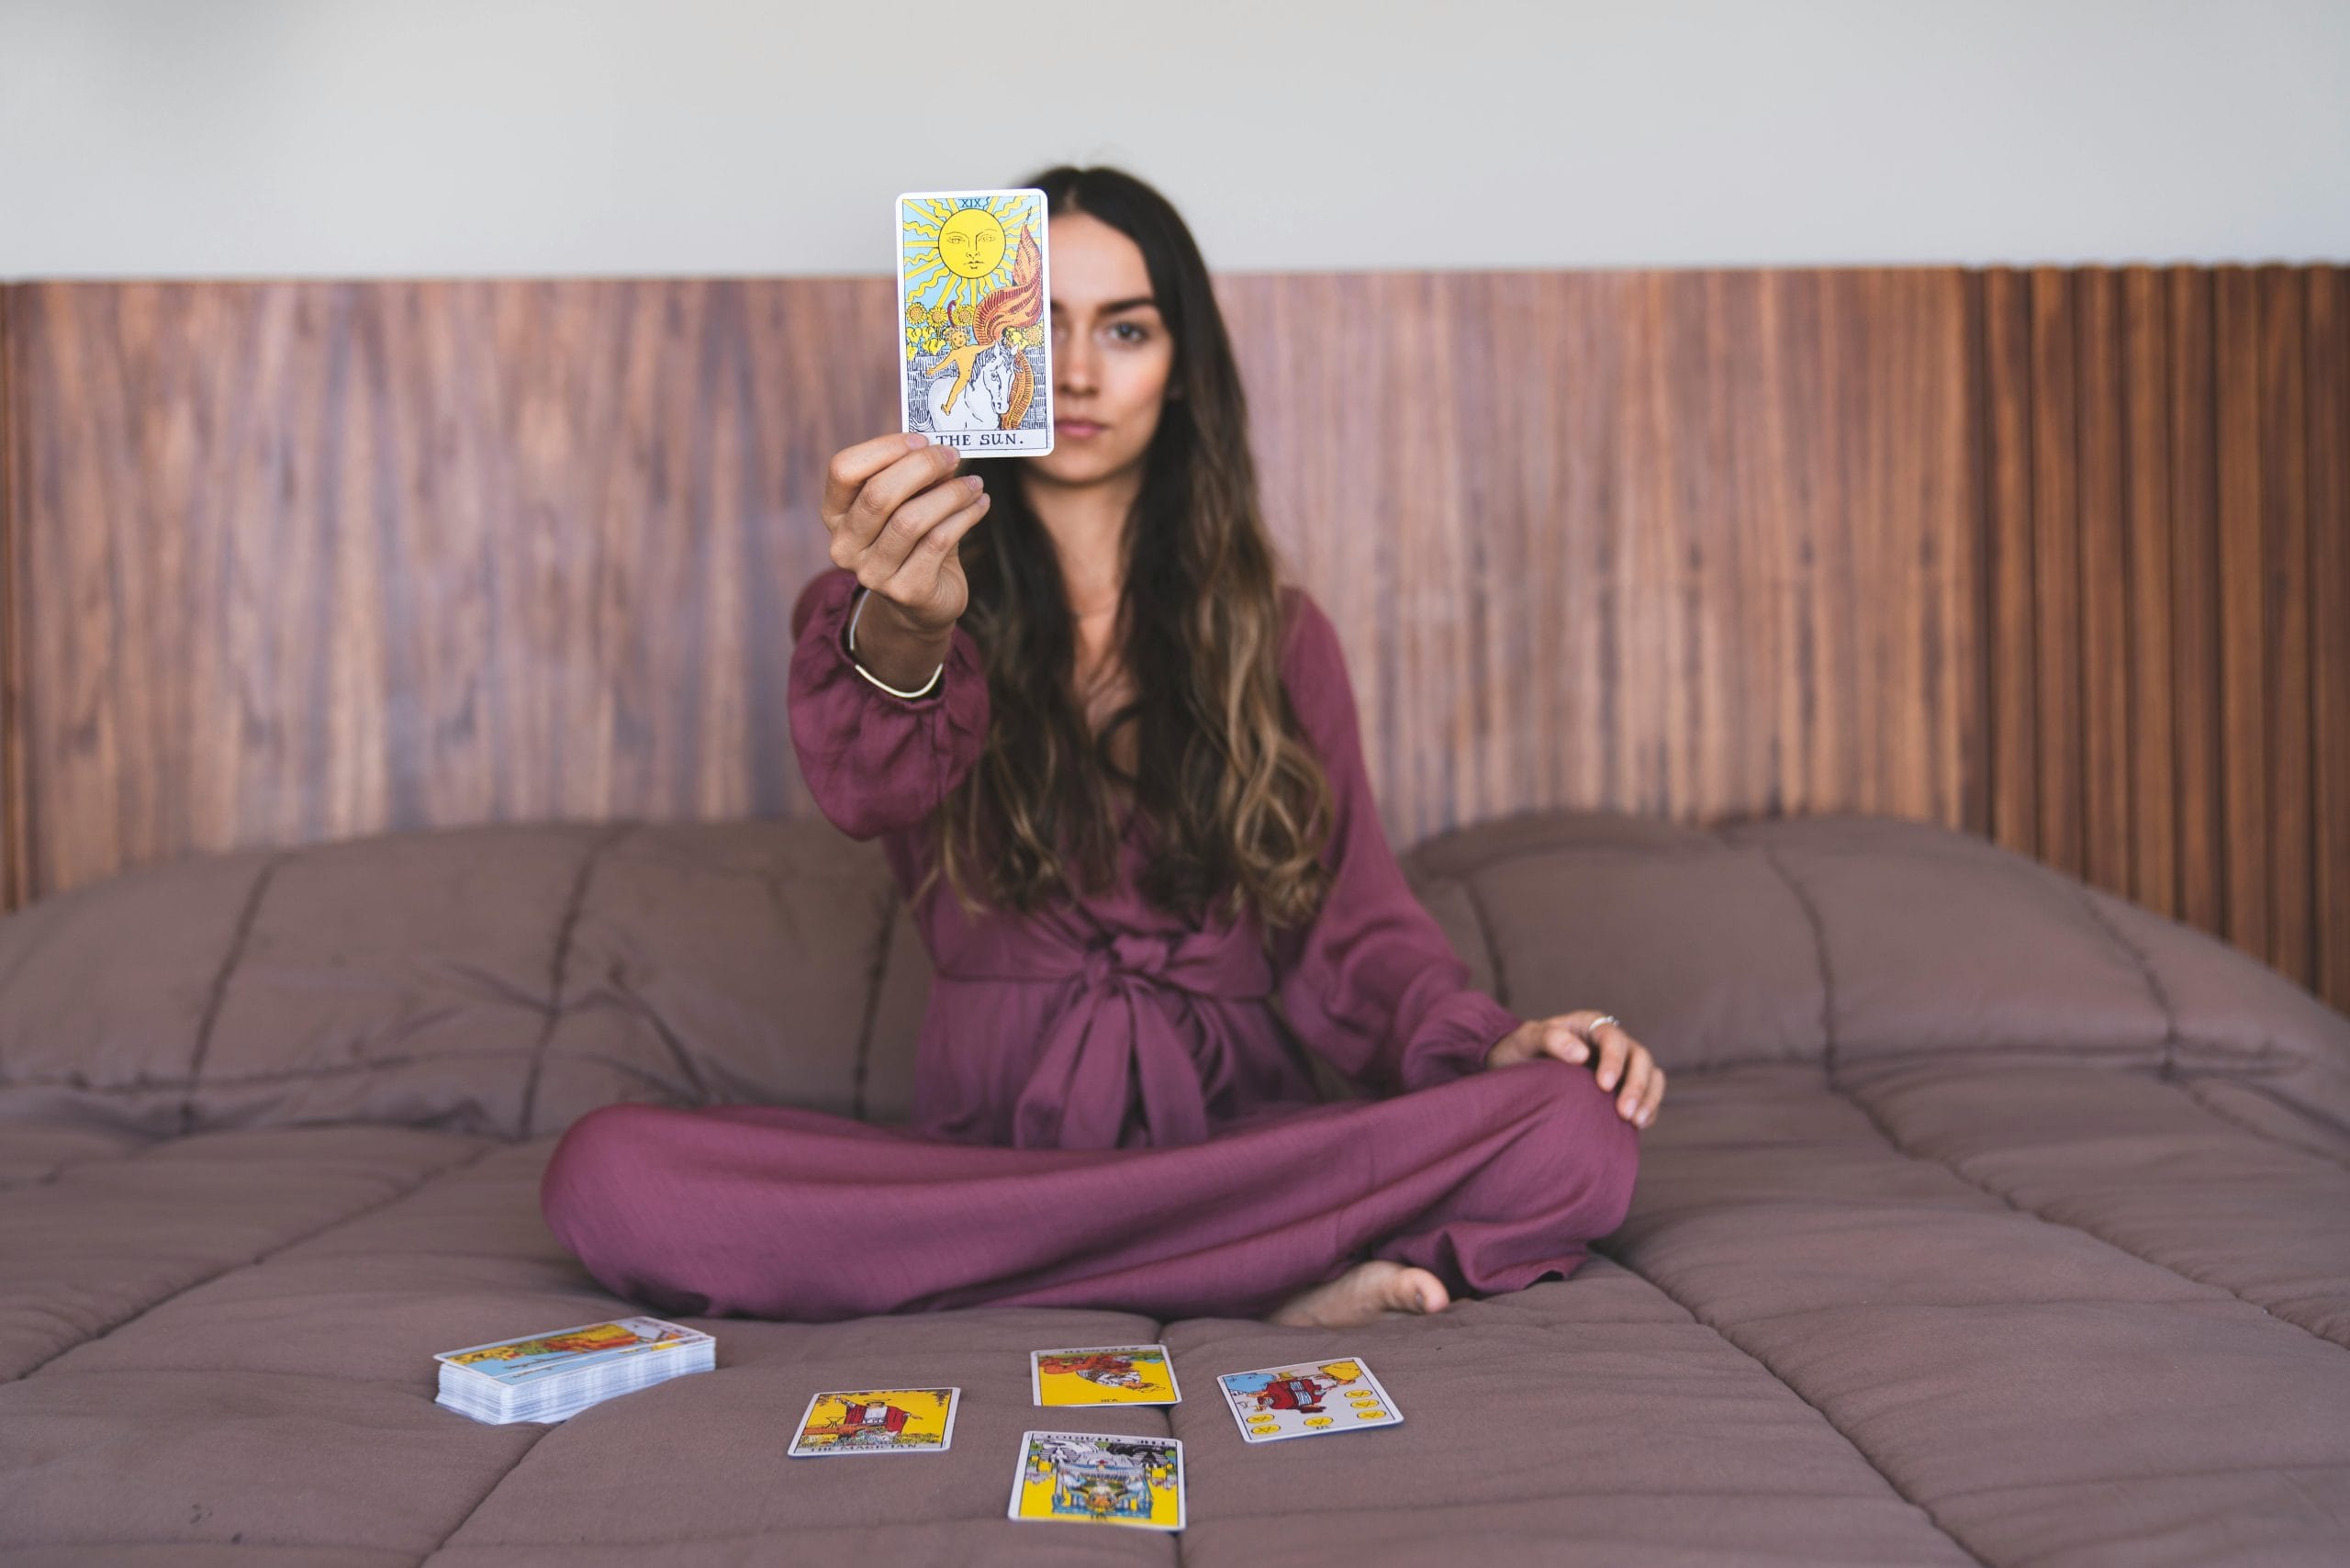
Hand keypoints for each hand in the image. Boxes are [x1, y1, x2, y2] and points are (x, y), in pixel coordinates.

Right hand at [821, 431, 992, 641]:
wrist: (922, 603)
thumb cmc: (913, 541)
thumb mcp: (906, 504)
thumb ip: (915, 479)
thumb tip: (939, 451)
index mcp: (835, 514)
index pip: (843, 469)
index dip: (883, 449)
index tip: (921, 440)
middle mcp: (845, 545)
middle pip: (878, 494)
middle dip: (922, 467)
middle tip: (953, 456)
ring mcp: (872, 573)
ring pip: (910, 521)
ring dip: (950, 494)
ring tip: (974, 484)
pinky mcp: (906, 591)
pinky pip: (938, 542)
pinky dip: (964, 517)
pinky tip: (980, 505)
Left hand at [1485, 1011, 1664, 1128]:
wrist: (1516, 1070)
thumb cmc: (1521, 1050)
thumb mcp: (1526, 1040)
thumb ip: (1549, 1039)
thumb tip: (1581, 1054)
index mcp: (1590, 1025)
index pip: (1613, 1038)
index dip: (1614, 1060)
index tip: (1603, 1086)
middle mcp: (1611, 1043)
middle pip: (1640, 1056)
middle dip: (1636, 1084)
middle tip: (1623, 1112)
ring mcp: (1622, 1064)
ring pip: (1651, 1074)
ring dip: (1648, 1098)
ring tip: (1635, 1122)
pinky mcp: (1625, 1086)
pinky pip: (1649, 1094)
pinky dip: (1649, 1108)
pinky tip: (1638, 1126)